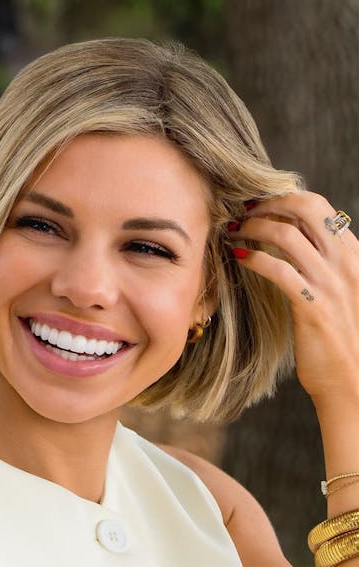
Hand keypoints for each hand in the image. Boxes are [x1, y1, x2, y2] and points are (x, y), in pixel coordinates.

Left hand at [229, 193, 358, 404]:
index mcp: (353, 254)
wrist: (354, 381)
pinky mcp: (313, 307)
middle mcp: (346, 263)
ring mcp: (332, 284)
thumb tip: (290, 232)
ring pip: (285, 234)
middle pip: (304, 208)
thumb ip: (322, 259)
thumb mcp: (340, 288)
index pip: (318, 206)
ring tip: (232, 233)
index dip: (282, 197)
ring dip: (251, 228)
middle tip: (240, 213)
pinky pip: (277, 269)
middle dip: (266, 204)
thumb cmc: (340, 335)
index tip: (256, 204)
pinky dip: (252, 258)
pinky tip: (237, 258)